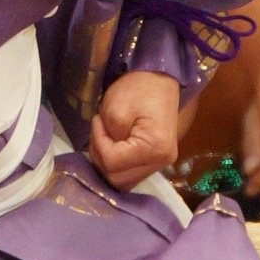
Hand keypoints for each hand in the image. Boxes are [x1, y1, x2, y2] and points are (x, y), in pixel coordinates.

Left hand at [90, 69, 180, 190]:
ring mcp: (160, 164)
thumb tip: (105, 155)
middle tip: (99, 132)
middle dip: (101, 157)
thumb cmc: (138, 88)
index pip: (113, 163)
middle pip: (118, 179)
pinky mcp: (156, 161)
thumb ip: (107, 139)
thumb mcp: (115, 110)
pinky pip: (130, 174)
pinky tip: (113, 146)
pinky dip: (117, 165)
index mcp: (155, 149)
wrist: (158, 78)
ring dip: (108, 164)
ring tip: (106, 139)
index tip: (97, 122)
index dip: (98, 144)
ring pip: (123, 181)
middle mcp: (161, 162)